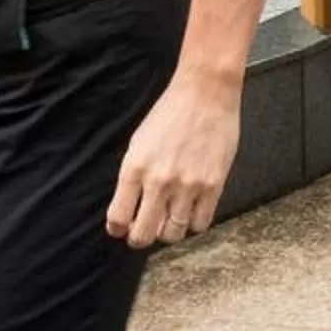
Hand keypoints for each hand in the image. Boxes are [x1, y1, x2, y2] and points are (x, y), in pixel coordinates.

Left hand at [107, 71, 240, 248]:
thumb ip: (132, 177)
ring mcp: (188, 185)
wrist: (205, 93)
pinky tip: (192, 209)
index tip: (123, 228)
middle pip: (143, 235)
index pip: (118, 219)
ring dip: (169, 231)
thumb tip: (129, 209)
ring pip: (173, 234)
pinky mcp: (213, 185)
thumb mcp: (138, 143)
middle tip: (144, 231)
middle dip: (140, 238)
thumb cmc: (170, 113)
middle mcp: (159, 181)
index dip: (118, 230)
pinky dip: (194, 223)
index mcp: (134, 168)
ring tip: (170, 218)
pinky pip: (201, 224)